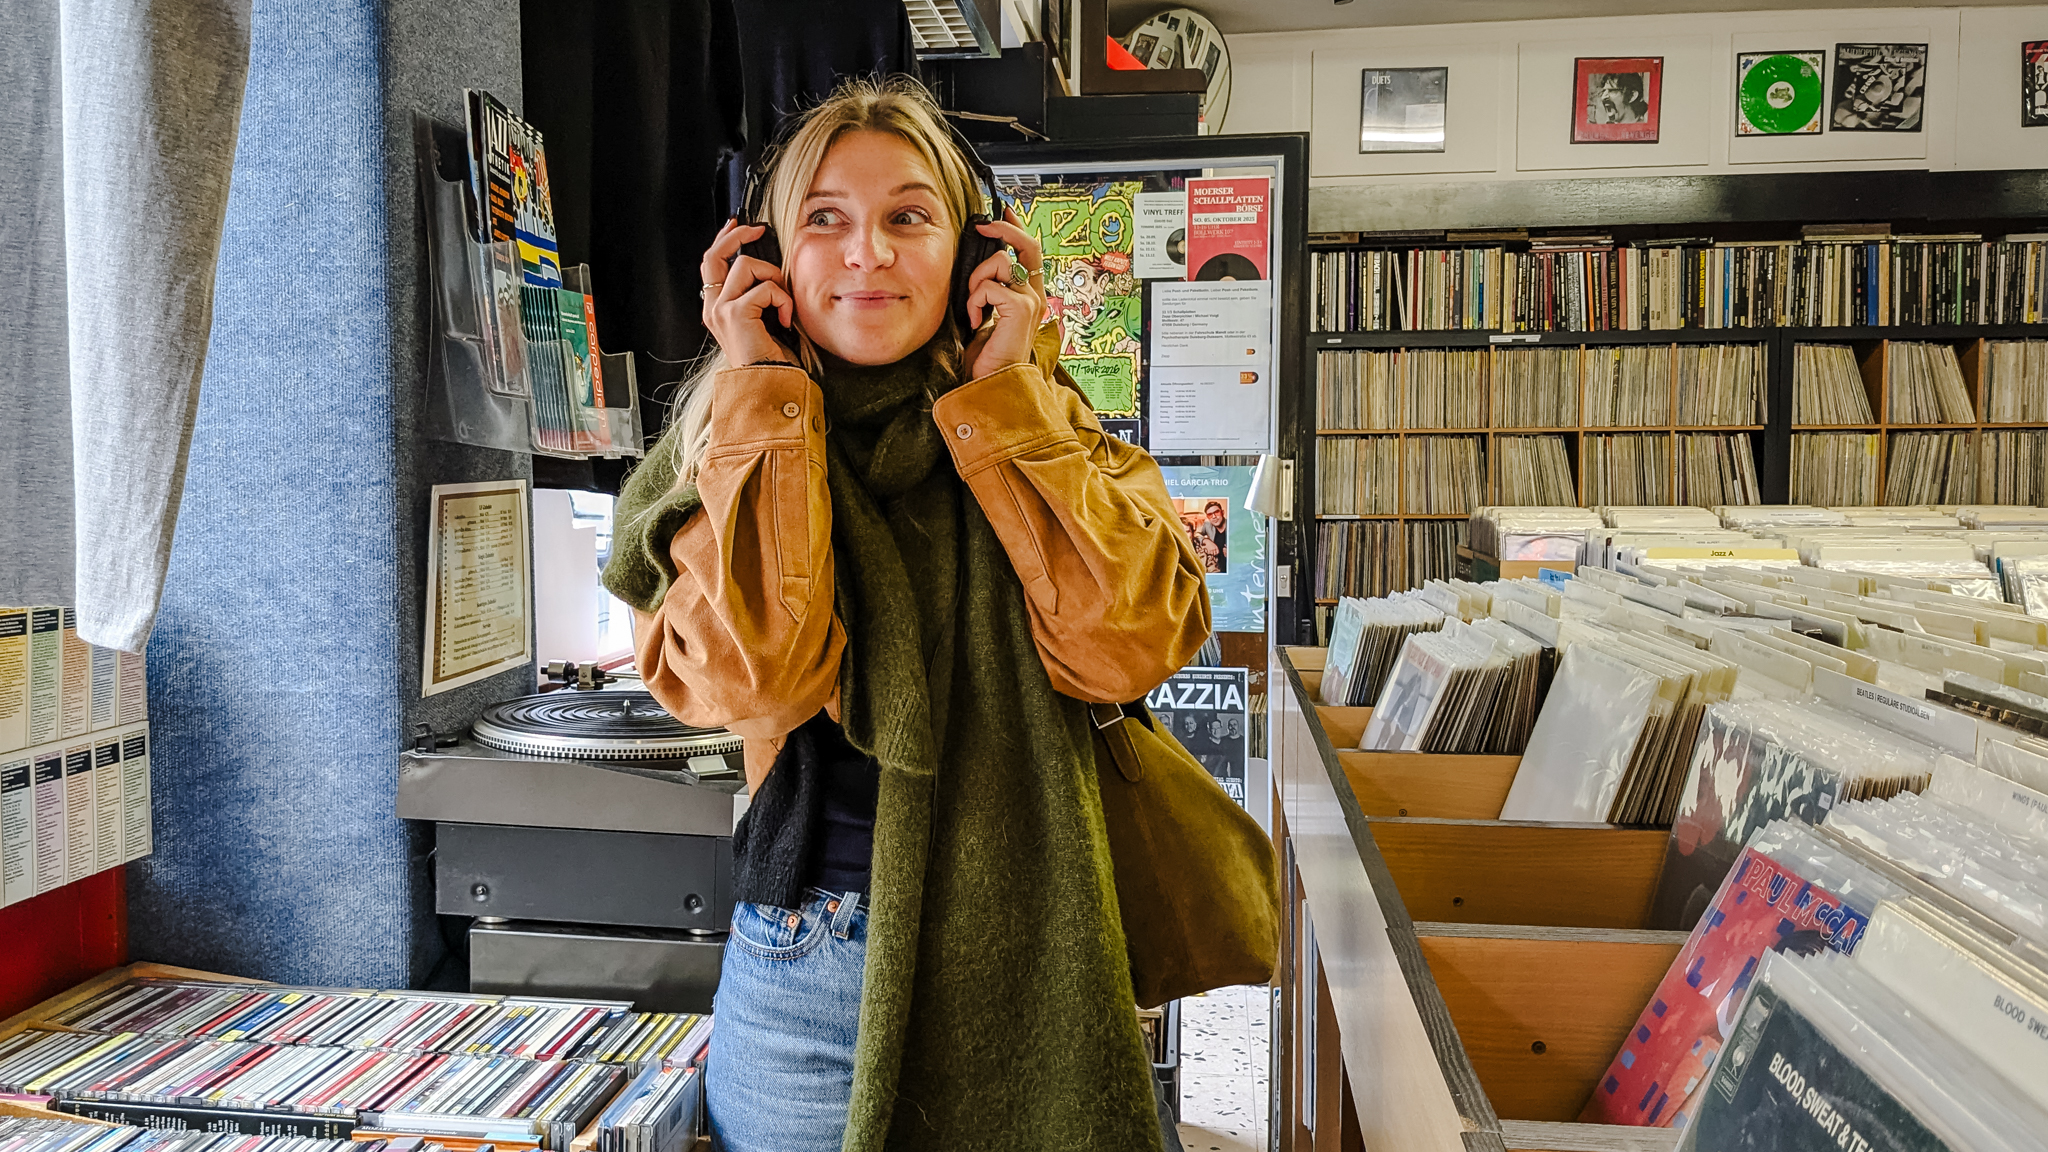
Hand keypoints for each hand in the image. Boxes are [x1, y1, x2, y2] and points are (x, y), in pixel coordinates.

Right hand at [700, 219, 795, 366]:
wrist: (768, 386)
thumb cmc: (771, 360)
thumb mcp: (762, 321)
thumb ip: (757, 296)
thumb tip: (770, 269)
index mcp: (716, 309)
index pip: (711, 264)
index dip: (724, 240)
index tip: (739, 225)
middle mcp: (713, 308)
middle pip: (715, 256)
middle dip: (737, 236)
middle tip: (758, 230)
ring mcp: (721, 310)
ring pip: (745, 266)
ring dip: (773, 278)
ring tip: (783, 302)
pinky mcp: (735, 314)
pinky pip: (765, 287)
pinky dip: (783, 299)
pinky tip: (786, 319)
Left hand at [961, 207, 1045, 380]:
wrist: (992, 383)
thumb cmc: (986, 355)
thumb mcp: (986, 313)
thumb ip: (988, 289)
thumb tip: (976, 262)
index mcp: (1028, 295)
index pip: (1029, 251)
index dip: (1017, 227)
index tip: (1003, 211)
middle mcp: (1035, 296)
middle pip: (1027, 245)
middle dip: (1003, 228)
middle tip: (981, 226)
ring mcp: (1031, 302)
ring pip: (1000, 262)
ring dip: (976, 280)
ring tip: (973, 306)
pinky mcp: (1022, 309)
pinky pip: (989, 286)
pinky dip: (974, 301)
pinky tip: (976, 320)